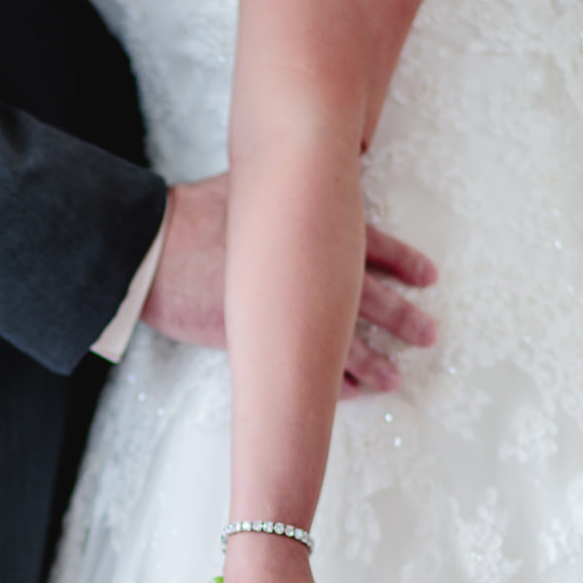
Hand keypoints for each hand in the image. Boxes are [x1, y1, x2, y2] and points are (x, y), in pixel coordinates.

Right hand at [140, 173, 438, 396]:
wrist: (153, 249)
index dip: (404, 263)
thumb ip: (286, 198)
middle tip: (430, 335)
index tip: (429, 277)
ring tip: (396, 377)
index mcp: (313, 227)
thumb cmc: (194, 215)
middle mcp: (310, 269)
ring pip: (347, 341)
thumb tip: (301, 189)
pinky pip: (310, 368)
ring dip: (375, 361)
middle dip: (404, 319)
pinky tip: (353, 394)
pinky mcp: (265, 341)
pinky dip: (334, 383)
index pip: (376, 246)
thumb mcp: (251, 189)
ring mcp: (289, 309)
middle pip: (372, 299)